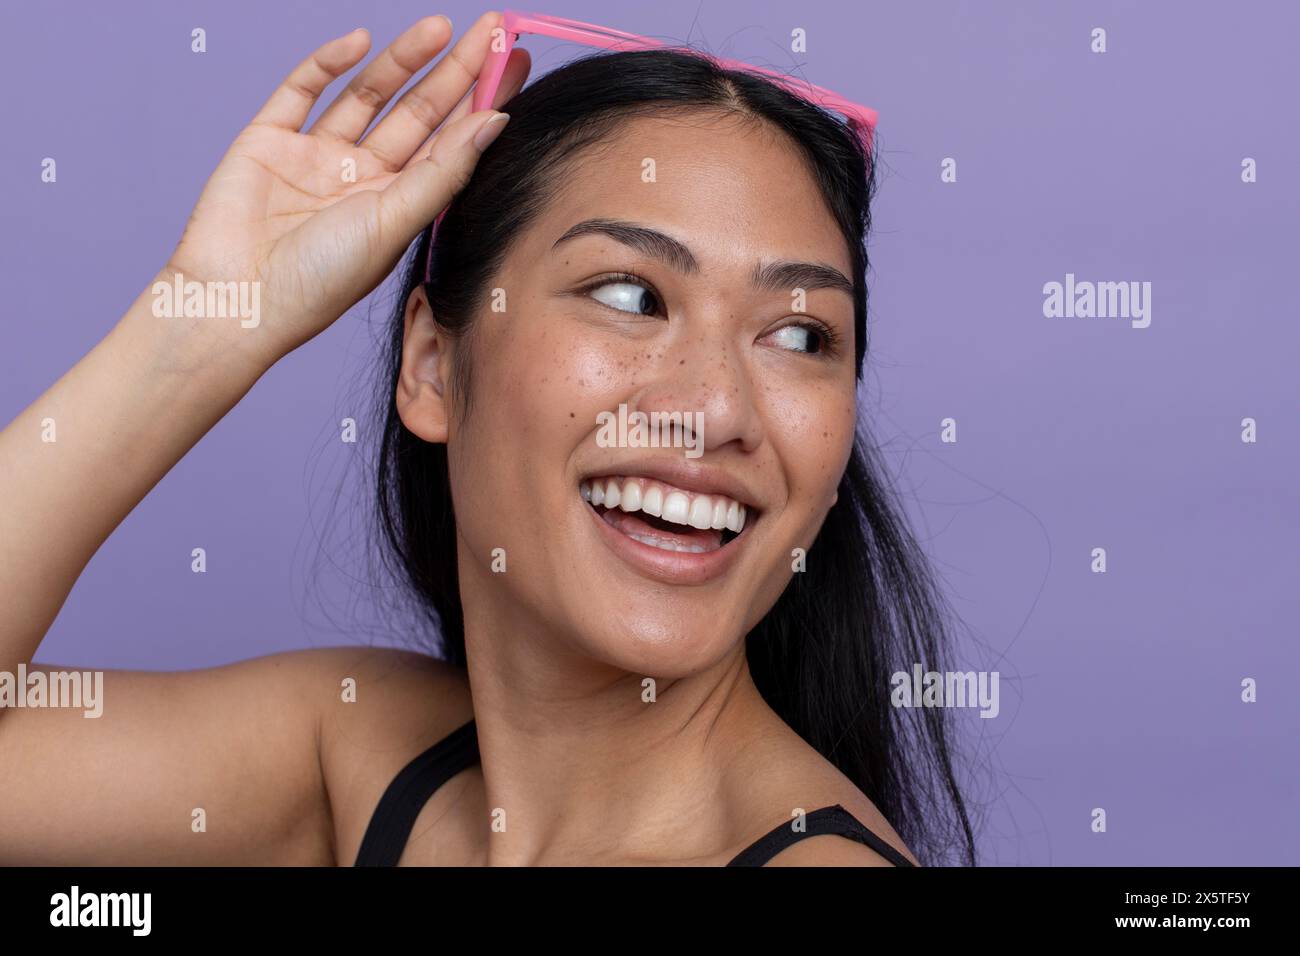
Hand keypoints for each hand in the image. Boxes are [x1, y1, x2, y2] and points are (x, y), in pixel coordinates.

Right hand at [163, 12, 529, 368]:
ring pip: (368, 93)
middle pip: (418, 110)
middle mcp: (362, 176)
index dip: (483, 100)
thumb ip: (445, 170)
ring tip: (440, 25)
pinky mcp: (269, 139)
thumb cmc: (321, 279)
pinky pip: (301, 90)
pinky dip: (327, 63)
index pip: (451, 142)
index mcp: (399, 203)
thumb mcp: (395, 222)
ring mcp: (316, 155)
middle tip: (491, 29)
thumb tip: (497, 120)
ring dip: (403, 58)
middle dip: (454, 69)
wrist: (237, 298)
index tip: (515, 61)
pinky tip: (361, 41)